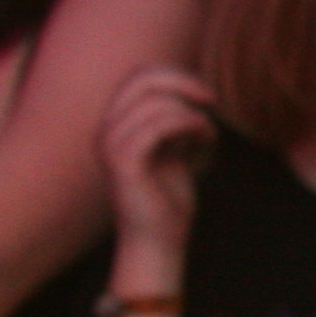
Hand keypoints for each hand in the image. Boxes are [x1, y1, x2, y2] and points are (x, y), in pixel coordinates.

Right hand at [96, 63, 218, 263]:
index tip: (204, 94)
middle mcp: (105, 130)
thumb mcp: (175, 145)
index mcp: (114, 124)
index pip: (138, 75)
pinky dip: (187, 124)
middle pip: (142, 78)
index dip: (175, 75)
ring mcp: (110, 146)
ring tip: (206, 133)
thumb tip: (195, 87)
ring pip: (153, 102)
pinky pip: (157, 126)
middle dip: (182, 82)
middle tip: (210, 100)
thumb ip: (176, 116)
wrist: (159, 242)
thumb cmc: (169, 196)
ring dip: (190, 112)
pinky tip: (204, 138)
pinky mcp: (123, 164)